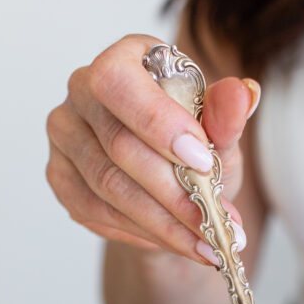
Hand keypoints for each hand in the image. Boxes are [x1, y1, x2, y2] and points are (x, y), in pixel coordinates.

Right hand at [46, 34, 258, 262]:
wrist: (170, 182)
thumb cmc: (193, 145)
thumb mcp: (218, 134)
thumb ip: (226, 117)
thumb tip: (242, 93)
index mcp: (123, 59)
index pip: (119, 83)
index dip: (158, 123)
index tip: (202, 162)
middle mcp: (81, 90)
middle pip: (118, 146)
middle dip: (173, 192)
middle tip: (215, 223)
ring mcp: (65, 136)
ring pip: (108, 187)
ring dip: (163, 223)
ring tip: (207, 244)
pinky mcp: (60, 177)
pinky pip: (97, 212)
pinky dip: (142, 233)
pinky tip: (175, 242)